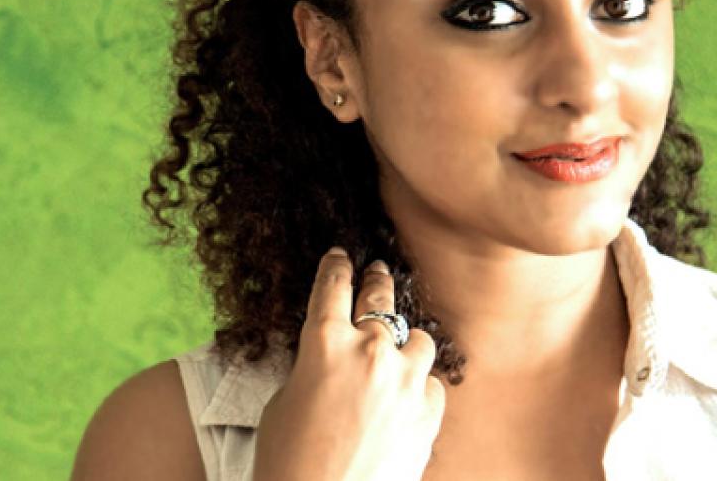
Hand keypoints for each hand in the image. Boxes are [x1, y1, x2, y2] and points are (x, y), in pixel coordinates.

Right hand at [252, 247, 445, 480]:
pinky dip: (418, 387)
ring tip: (395, 353)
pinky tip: (405, 399)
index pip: (332, 286)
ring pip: (417, 339)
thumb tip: (333, 358)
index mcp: (324, 344)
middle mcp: (370, 351)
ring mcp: (405, 380)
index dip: (335, 266)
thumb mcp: (285, 403)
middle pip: (379, 297)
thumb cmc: (288, 464)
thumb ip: (313, 368)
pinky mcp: (429, 412)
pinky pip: (431, 383)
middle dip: (376, 280)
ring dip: (404, 344)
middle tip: (376, 271)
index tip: (340, 256)